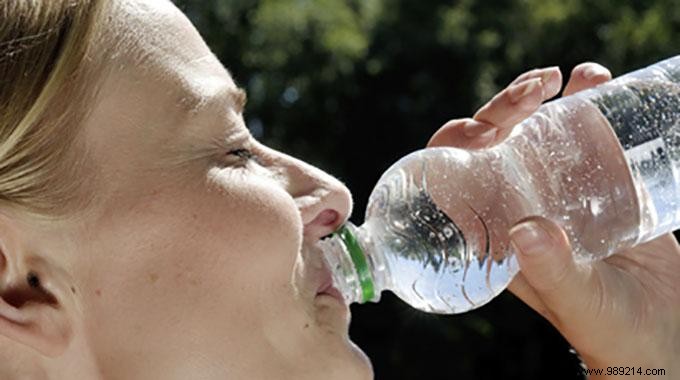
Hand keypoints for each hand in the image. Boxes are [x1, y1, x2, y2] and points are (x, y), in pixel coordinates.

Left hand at [427, 63, 679, 377]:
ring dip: (541, 97)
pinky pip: (583, 133)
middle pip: (495, 144)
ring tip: (563, 79)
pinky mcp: (598, 180)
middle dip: (505, 108)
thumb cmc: (608, 327)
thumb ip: (553, 272)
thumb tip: (526, 229)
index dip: (457, 143)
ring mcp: (557, 189)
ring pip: (535, 130)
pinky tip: (595, 81)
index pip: (456, 178)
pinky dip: (586, 102)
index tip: (483, 129)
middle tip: (534, 90)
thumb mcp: (578, 301)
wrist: (663, 330)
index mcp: (494, 232)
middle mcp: (518, 204)